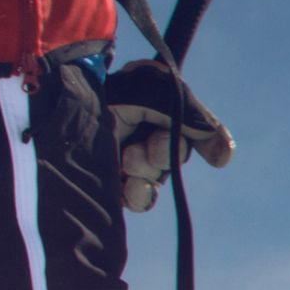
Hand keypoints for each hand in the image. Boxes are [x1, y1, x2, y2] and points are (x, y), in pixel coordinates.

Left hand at [100, 61, 234, 212]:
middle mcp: (143, 132)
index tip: (219, 157)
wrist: (63, 103)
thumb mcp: (157, 90)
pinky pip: (139, 199)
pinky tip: (130, 184)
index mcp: (157, 108)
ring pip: (157, 179)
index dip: (208, 142)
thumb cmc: (108, 90)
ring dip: (149, 172)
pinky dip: (139, 195)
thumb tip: (225, 157)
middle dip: (165, 152)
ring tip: (129, 160)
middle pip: (175, 156)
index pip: (194, 130)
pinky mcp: (110, 182)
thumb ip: (194, 118)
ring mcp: (126, 158)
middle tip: (148, 143)